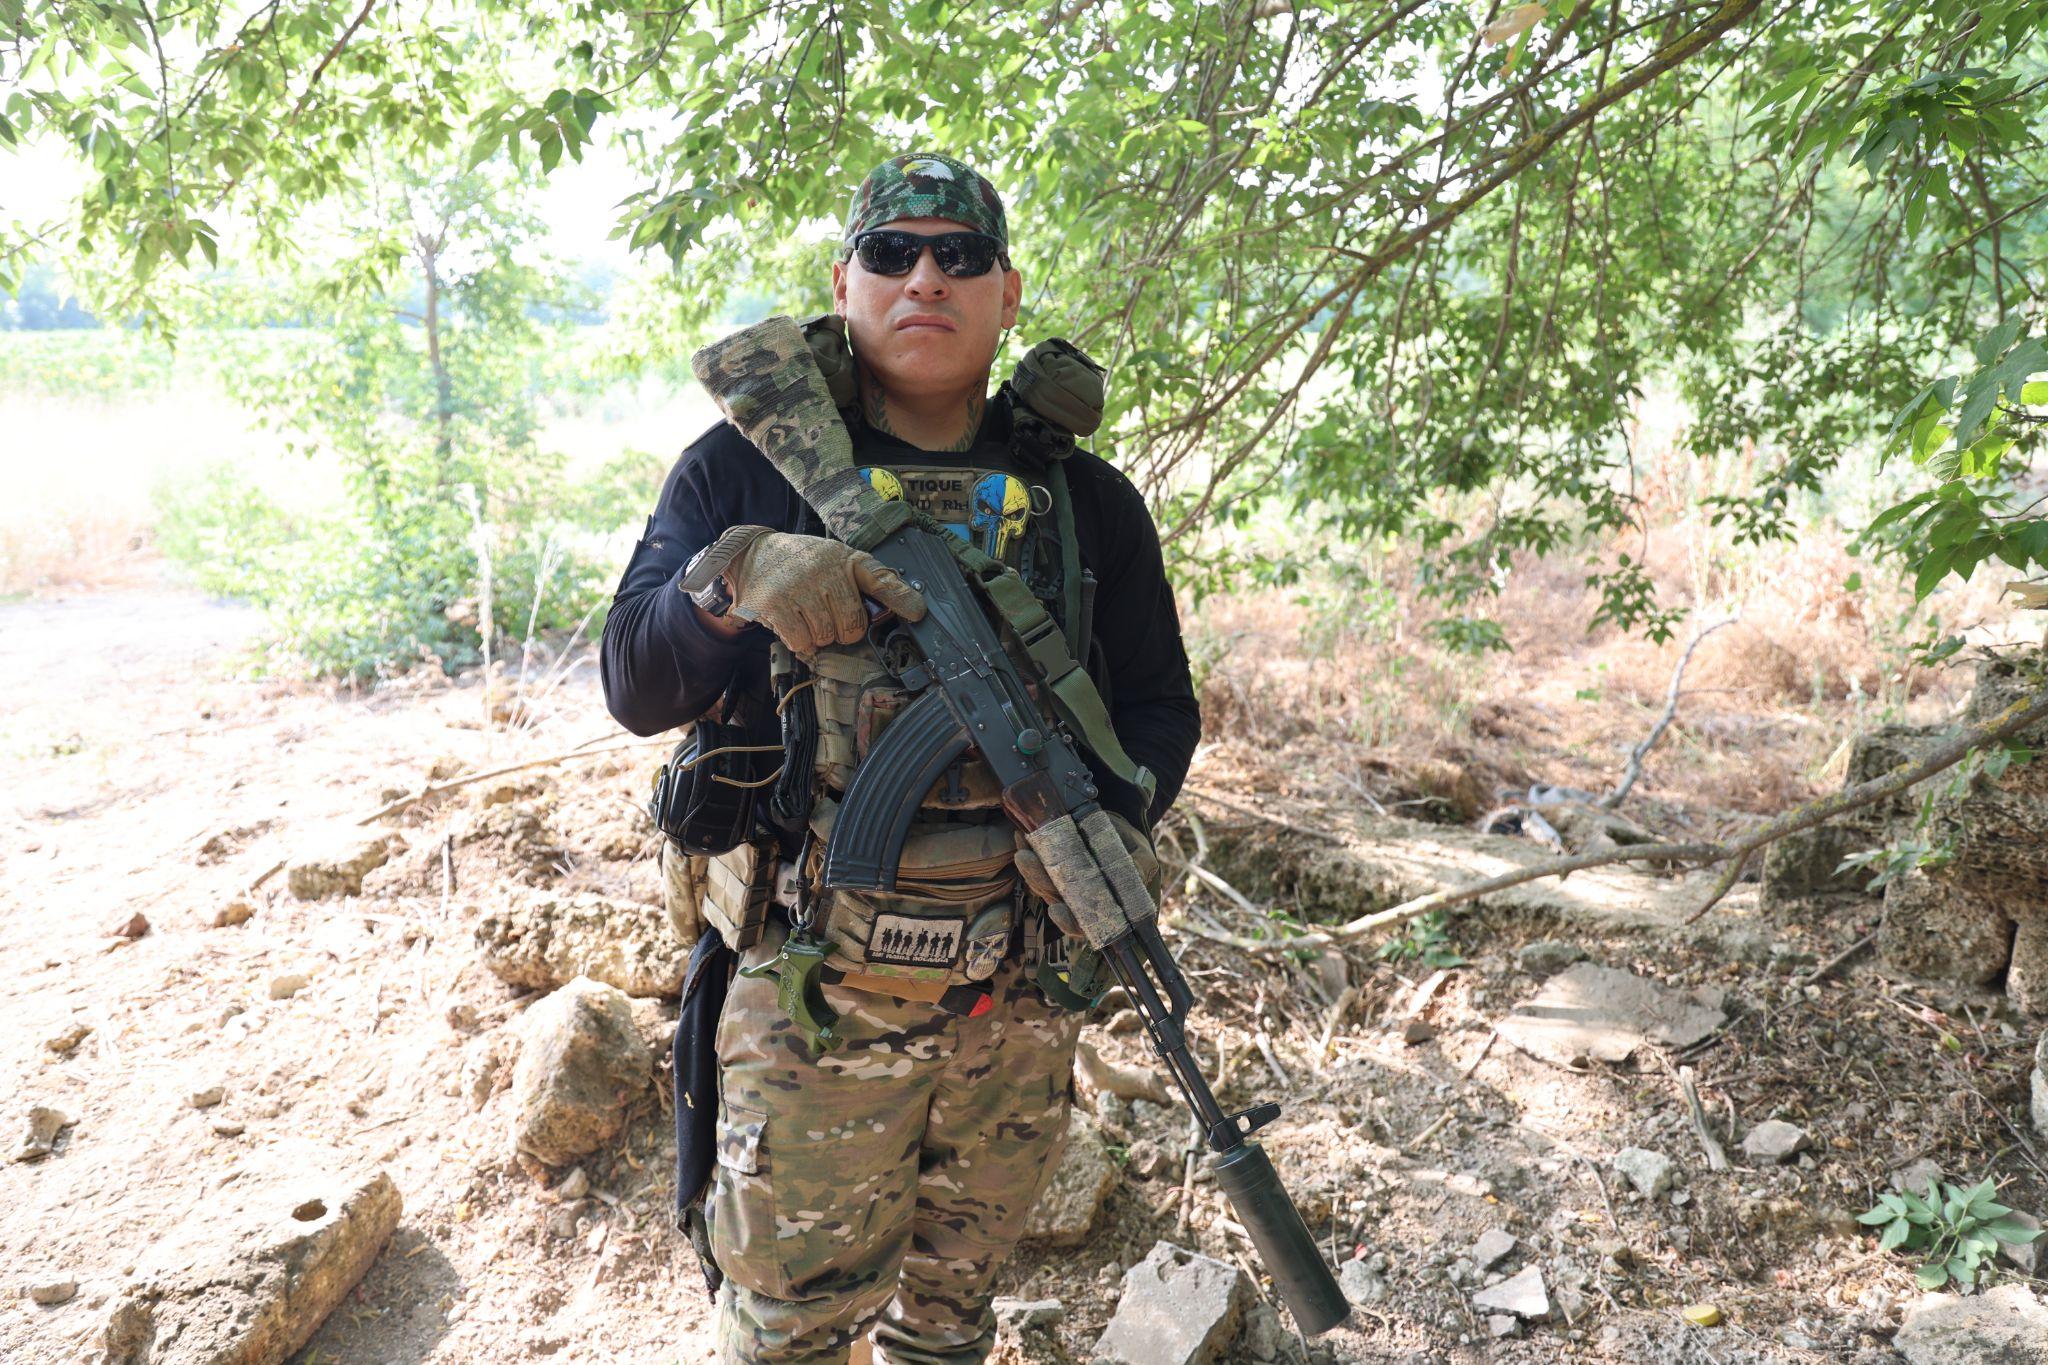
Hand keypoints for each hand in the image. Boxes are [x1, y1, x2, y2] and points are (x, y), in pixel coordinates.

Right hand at [726, 531, 925, 658]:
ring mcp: (798, 587)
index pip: (879, 578)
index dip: (901, 598)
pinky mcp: (775, 604)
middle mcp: (824, 570)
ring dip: (819, 636)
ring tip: (808, 614)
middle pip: (852, 625)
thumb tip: (910, 607)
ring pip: (826, 636)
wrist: (753, 555)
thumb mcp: (837, 562)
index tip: (917, 612)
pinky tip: (794, 623)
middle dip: (843, 629)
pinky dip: (800, 641)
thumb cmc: (803, 564)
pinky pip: (802, 642)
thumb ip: (869, 583)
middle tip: (828, 615)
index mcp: (845, 559)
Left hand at [1014, 812, 1158, 938]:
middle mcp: (1076, 901)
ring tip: (1023, 846)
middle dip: (1038, 880)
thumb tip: (1134, 874)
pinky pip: (1037, 862)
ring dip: (1029, 865)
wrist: (1123, 835)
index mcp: (1099, 909)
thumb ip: (1136, 870)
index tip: (1056, 911)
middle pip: (1053, 898)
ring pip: (1041, 881)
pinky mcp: (1052, 866)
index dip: (1067, 921)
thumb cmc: (1134, 855)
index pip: (1080, 924)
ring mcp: (1062, 885)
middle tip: (1026, 861)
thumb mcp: (1142, 862)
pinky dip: (1030, 849)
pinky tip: (1022, 836)